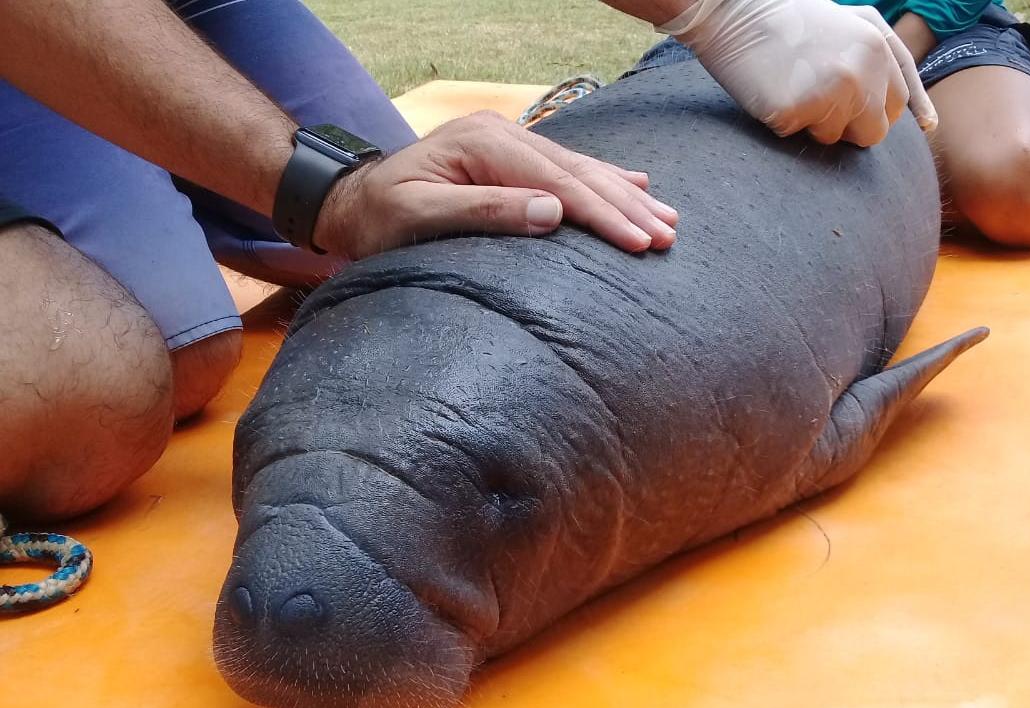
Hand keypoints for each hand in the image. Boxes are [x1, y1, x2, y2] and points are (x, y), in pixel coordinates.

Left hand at [312, 111, 678, 259]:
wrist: (351, 202)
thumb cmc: (380, 218)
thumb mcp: (420, 218)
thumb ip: (485, 211)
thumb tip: (553, 212)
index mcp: (483, 145)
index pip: (558, 183)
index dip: (603, 214)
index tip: (640, 241)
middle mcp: (502, 135)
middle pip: (578, 172)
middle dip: (627, 206)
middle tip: (669, 236)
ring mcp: (508, 143)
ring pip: (581, 169)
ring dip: (626, 196)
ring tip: (668, 218)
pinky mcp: (510, 157)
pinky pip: (568, 168)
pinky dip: (606, 180)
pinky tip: (636, 184)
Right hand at [660, 0, 937, 144]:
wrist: (733, 10)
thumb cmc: (793, 20)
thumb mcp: (855, 26)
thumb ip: (892, 65)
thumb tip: (931, 125)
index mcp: (880, 50)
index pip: (895, 108)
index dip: (868, 109)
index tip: (843, 97)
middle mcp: (861, 73)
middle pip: (871, 133)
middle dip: (847, 123)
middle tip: (815, 89)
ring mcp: (828, 94)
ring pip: (834, 139)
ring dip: (813, 122)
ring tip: (793, 83)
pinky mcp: (793, 112)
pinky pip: (797, 136)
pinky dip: (783, 121)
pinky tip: (772, 90)